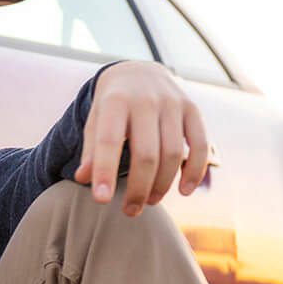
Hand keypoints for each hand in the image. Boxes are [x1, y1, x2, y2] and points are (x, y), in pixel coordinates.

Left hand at [73, 61, 209, 216]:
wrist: (139, 72)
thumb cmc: (112, 105)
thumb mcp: (95, 121)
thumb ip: (90, 150)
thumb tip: (83, 179)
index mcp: (115, 101)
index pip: (109, 141)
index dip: (105, 172)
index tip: (101, 200)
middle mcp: (146, 100)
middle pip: (146, 154)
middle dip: (138, 188)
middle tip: (130, 211)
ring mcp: (172, 103)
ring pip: (173, 154)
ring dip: (163, 185)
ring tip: (149, 201)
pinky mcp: (192, 109)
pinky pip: (200, 145)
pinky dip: (194, 171)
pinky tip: (185, 190)